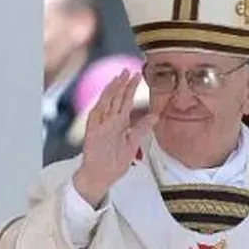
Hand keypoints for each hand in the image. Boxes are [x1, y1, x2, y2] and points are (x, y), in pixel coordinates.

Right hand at [72, 70, 158, 207]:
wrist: (101, 177)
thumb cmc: (114, 161)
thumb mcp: (134, 142)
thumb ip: (143, 127)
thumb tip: (156, 115)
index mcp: (119, 123)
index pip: (126, 101)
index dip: (131, 88)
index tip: (137, 75)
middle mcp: (109, 122)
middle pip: (116, 99)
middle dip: (122, 85)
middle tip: (128, 70)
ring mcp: (100, 127)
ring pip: (105, 104)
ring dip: (111, 91)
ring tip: (118, 78)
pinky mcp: (93, 134)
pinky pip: (95, 118)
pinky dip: (99, 107)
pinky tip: (105, 97)